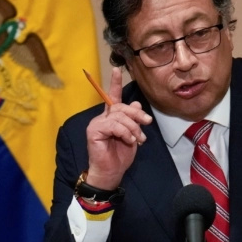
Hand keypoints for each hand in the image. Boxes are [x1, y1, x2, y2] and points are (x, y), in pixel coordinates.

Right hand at [85, 67, 152, 189]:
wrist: (111, 172)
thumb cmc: (120, 156)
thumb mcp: (132, 135)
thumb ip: (133, 120)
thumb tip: (136, 104)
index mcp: (111, 117)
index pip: (113, 96)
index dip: (115, 83)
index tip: (118, 69)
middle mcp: (102, 117)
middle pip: (121, 106)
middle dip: (137, 114)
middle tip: (147, 123)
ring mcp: (97, 123)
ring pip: (119, 116)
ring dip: (133, 127)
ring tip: (138, 139)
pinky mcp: (94, 130)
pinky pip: (113, 125)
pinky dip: (124, 132)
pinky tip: (128, 140)